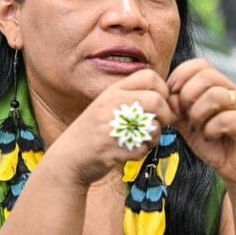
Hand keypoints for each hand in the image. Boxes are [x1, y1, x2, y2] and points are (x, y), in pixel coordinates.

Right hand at [52, 69, 177, 185]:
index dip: (163, 90)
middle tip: (158, 124)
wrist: (68, 158)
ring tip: (141, 140)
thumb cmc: (93, 132)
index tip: (159, 104)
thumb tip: (167, 98)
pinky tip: (129, 151)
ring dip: (154, 136)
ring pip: (154, 126)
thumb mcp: (107, 105)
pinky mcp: (113, 148)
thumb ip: (131, 97)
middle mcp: (112, 104)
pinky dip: (141, 152)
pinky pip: (143, 148)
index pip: (149, 76)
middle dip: (165, 115)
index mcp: (112, 91)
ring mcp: (112, 126)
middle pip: (157, 100)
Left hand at [167, 58, 235, 190]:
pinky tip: (212, 136)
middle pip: (206, 75)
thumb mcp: (189, 125)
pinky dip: (211, 130)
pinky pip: (225, 119)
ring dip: (198, 114)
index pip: (200, 64)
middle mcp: (232, 92)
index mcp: (217, 87)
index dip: (180, 75)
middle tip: (186, 115)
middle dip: (187, 95)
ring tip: (200, 128)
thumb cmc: (217, 145)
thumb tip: (166, 96)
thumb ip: (178, 110)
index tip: (171, 94)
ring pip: (215, 95)